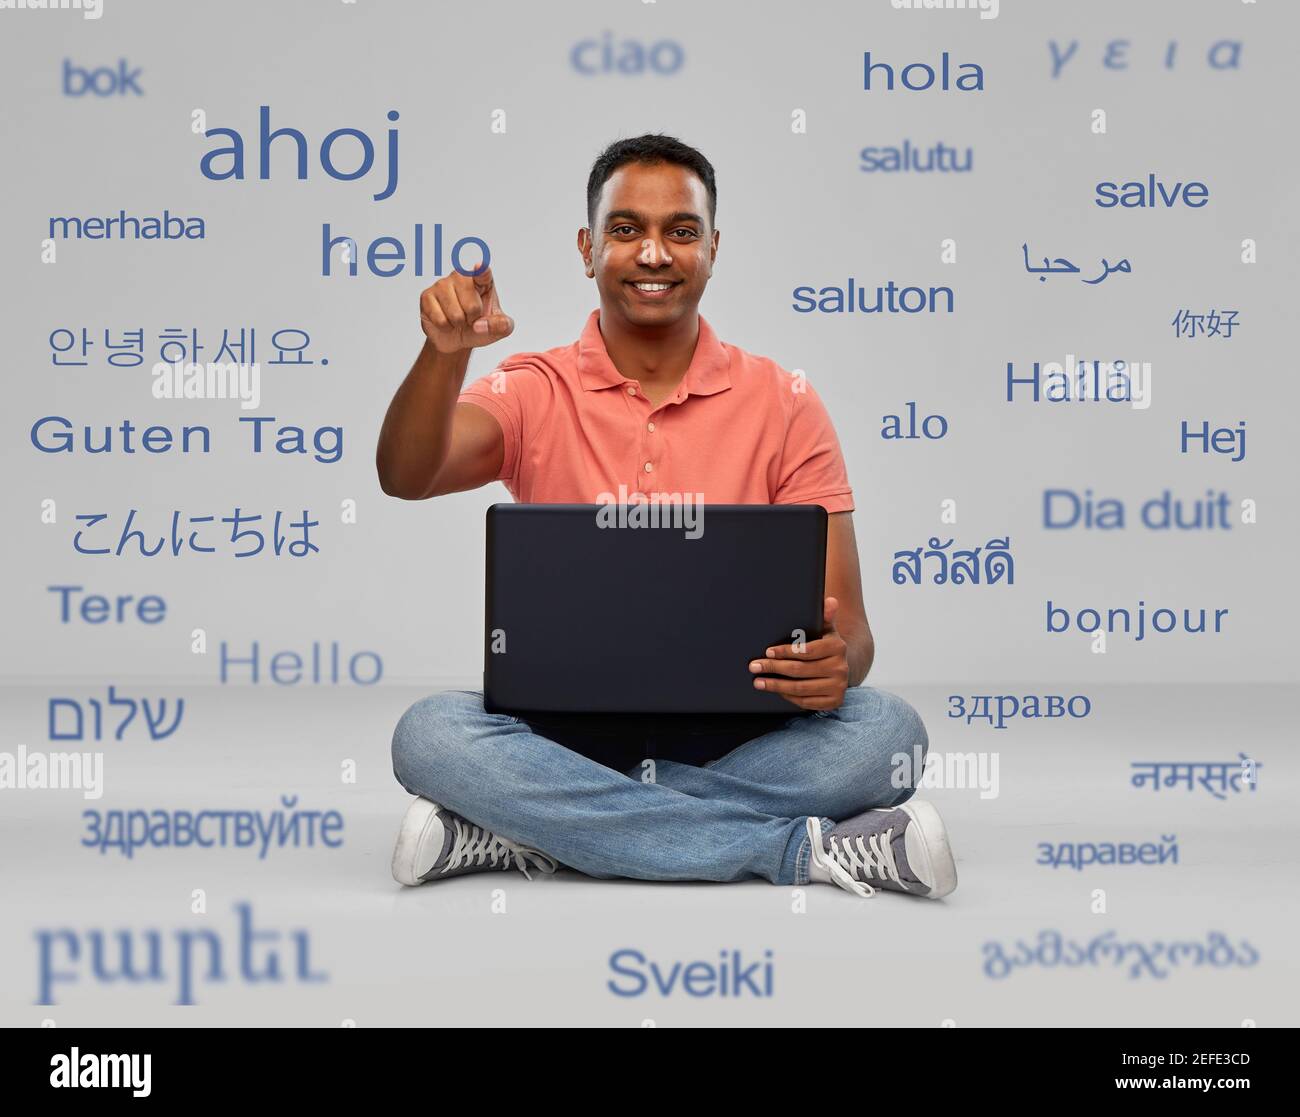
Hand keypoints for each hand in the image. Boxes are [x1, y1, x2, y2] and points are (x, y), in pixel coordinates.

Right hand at [419, 264, 514, 352]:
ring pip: (455, 314)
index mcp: (482, 280)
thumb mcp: (499, 329)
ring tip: (458, 320)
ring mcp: (442, 284)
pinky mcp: (427, 295)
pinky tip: (446, 322)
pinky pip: (440, 320)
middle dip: (473, 318)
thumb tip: (481, 324)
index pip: (483, 273)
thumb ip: (502, 326)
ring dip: (458, 324)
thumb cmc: (479, 327)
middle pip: (472, 305)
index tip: (479, 267)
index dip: (481, 271)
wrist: (457, 339)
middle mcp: (461, 276)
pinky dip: (446, 327)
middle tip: (470, 317)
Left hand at [748, 597, 849, 711]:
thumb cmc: (825, 646)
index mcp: (838, 647)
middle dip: (774, 668)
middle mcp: (841, 668)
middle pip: (800, 670)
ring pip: (800, 688)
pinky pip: (806, 702)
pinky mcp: (834, 702)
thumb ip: (825, 616)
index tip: (767, 652)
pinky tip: (776, 691)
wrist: (842, 667)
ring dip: (776, 685)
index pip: (806, 651)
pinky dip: (788, 696)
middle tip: (754, 666)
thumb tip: (830, 601)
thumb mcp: (826, 630)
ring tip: (758, 682)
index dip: (785, 652)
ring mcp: (838, 687)